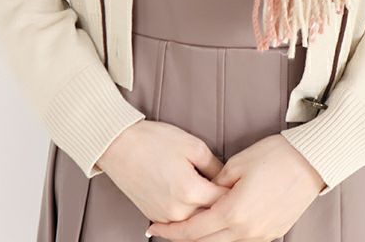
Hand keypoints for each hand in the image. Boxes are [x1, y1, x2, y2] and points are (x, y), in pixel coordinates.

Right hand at [96, 119, 228, 222]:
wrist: (119, 146)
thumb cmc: (154, 141)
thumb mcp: (192, 145)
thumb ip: (214, 165)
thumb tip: (227, 178)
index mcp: (191, 191)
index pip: (224, 201)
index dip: (237, 193)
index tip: (245, 188)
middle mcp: (178, 211)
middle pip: (211, 217)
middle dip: (224, 207)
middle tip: (237, 197)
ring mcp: (165, 217)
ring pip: (195, 222)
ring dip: (207, 214)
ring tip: (218, 201)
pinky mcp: (154, 216)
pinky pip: (179, 222)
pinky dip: (190, 216)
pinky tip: (197, 206)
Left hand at [146, 133, 326, 240]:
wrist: (311, 162)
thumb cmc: (275, 156)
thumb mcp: (237, 164)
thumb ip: (216, 183)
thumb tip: (206, 193)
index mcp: (233, 213)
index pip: (193, 231)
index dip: (171, 231)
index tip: (153, 228)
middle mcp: (246, 231)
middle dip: (182, 237)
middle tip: (164, 228)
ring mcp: (262, 235)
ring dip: (205, 237)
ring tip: (190, 224)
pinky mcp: (273, 232)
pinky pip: (242, 240)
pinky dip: (225, 235)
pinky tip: (218, 224)